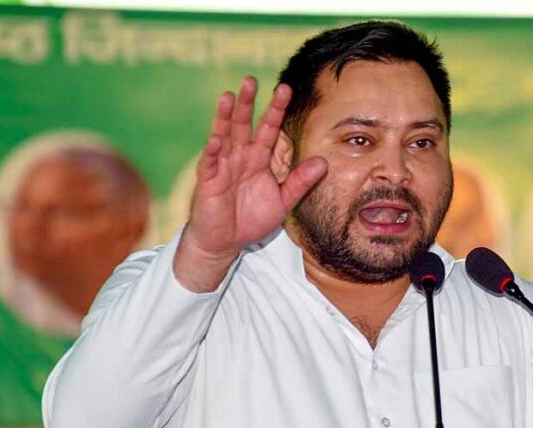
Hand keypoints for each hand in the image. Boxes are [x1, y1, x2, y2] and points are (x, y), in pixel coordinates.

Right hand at [174, 77, 326, 291]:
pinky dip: (213, 151)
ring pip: (224, 136)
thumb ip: (300, 181)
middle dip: (247, 103)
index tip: (285, 89)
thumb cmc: (252, 219)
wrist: (227, 242)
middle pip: (244, 125)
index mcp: (259, 159)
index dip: (275, 110)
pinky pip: (211, 163)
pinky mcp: (208, 181)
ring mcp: (222, 166)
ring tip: (229, 96)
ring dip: (225, 117)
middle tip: (251, 79)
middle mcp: (240, 157)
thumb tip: (324, 162)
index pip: (268, 129)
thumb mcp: (283, 200)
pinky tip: (217, 139)